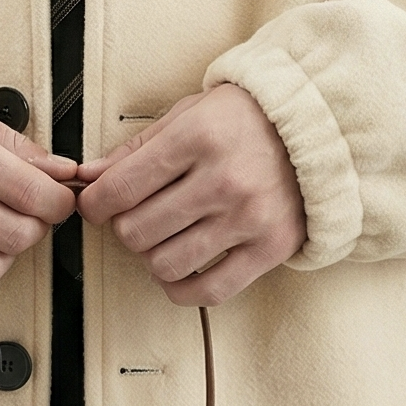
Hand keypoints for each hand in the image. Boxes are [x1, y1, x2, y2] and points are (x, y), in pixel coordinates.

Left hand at [74, 83, 306, 304]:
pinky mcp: (270, 248)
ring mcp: (249, 217)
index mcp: (198, 137)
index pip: (122, 188)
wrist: (318, 129)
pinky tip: (179, 269)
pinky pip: (208, 291)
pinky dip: (181, 289)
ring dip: (151, 257)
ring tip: (162, 237)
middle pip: (137, 231)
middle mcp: (224, 179)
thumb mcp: (188, 114)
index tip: (95, 205)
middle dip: (124, 227)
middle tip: (135, 215)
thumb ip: (135, 149)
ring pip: (165, 264)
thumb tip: (87, 178)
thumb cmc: (244, 119)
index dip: (95, 204)